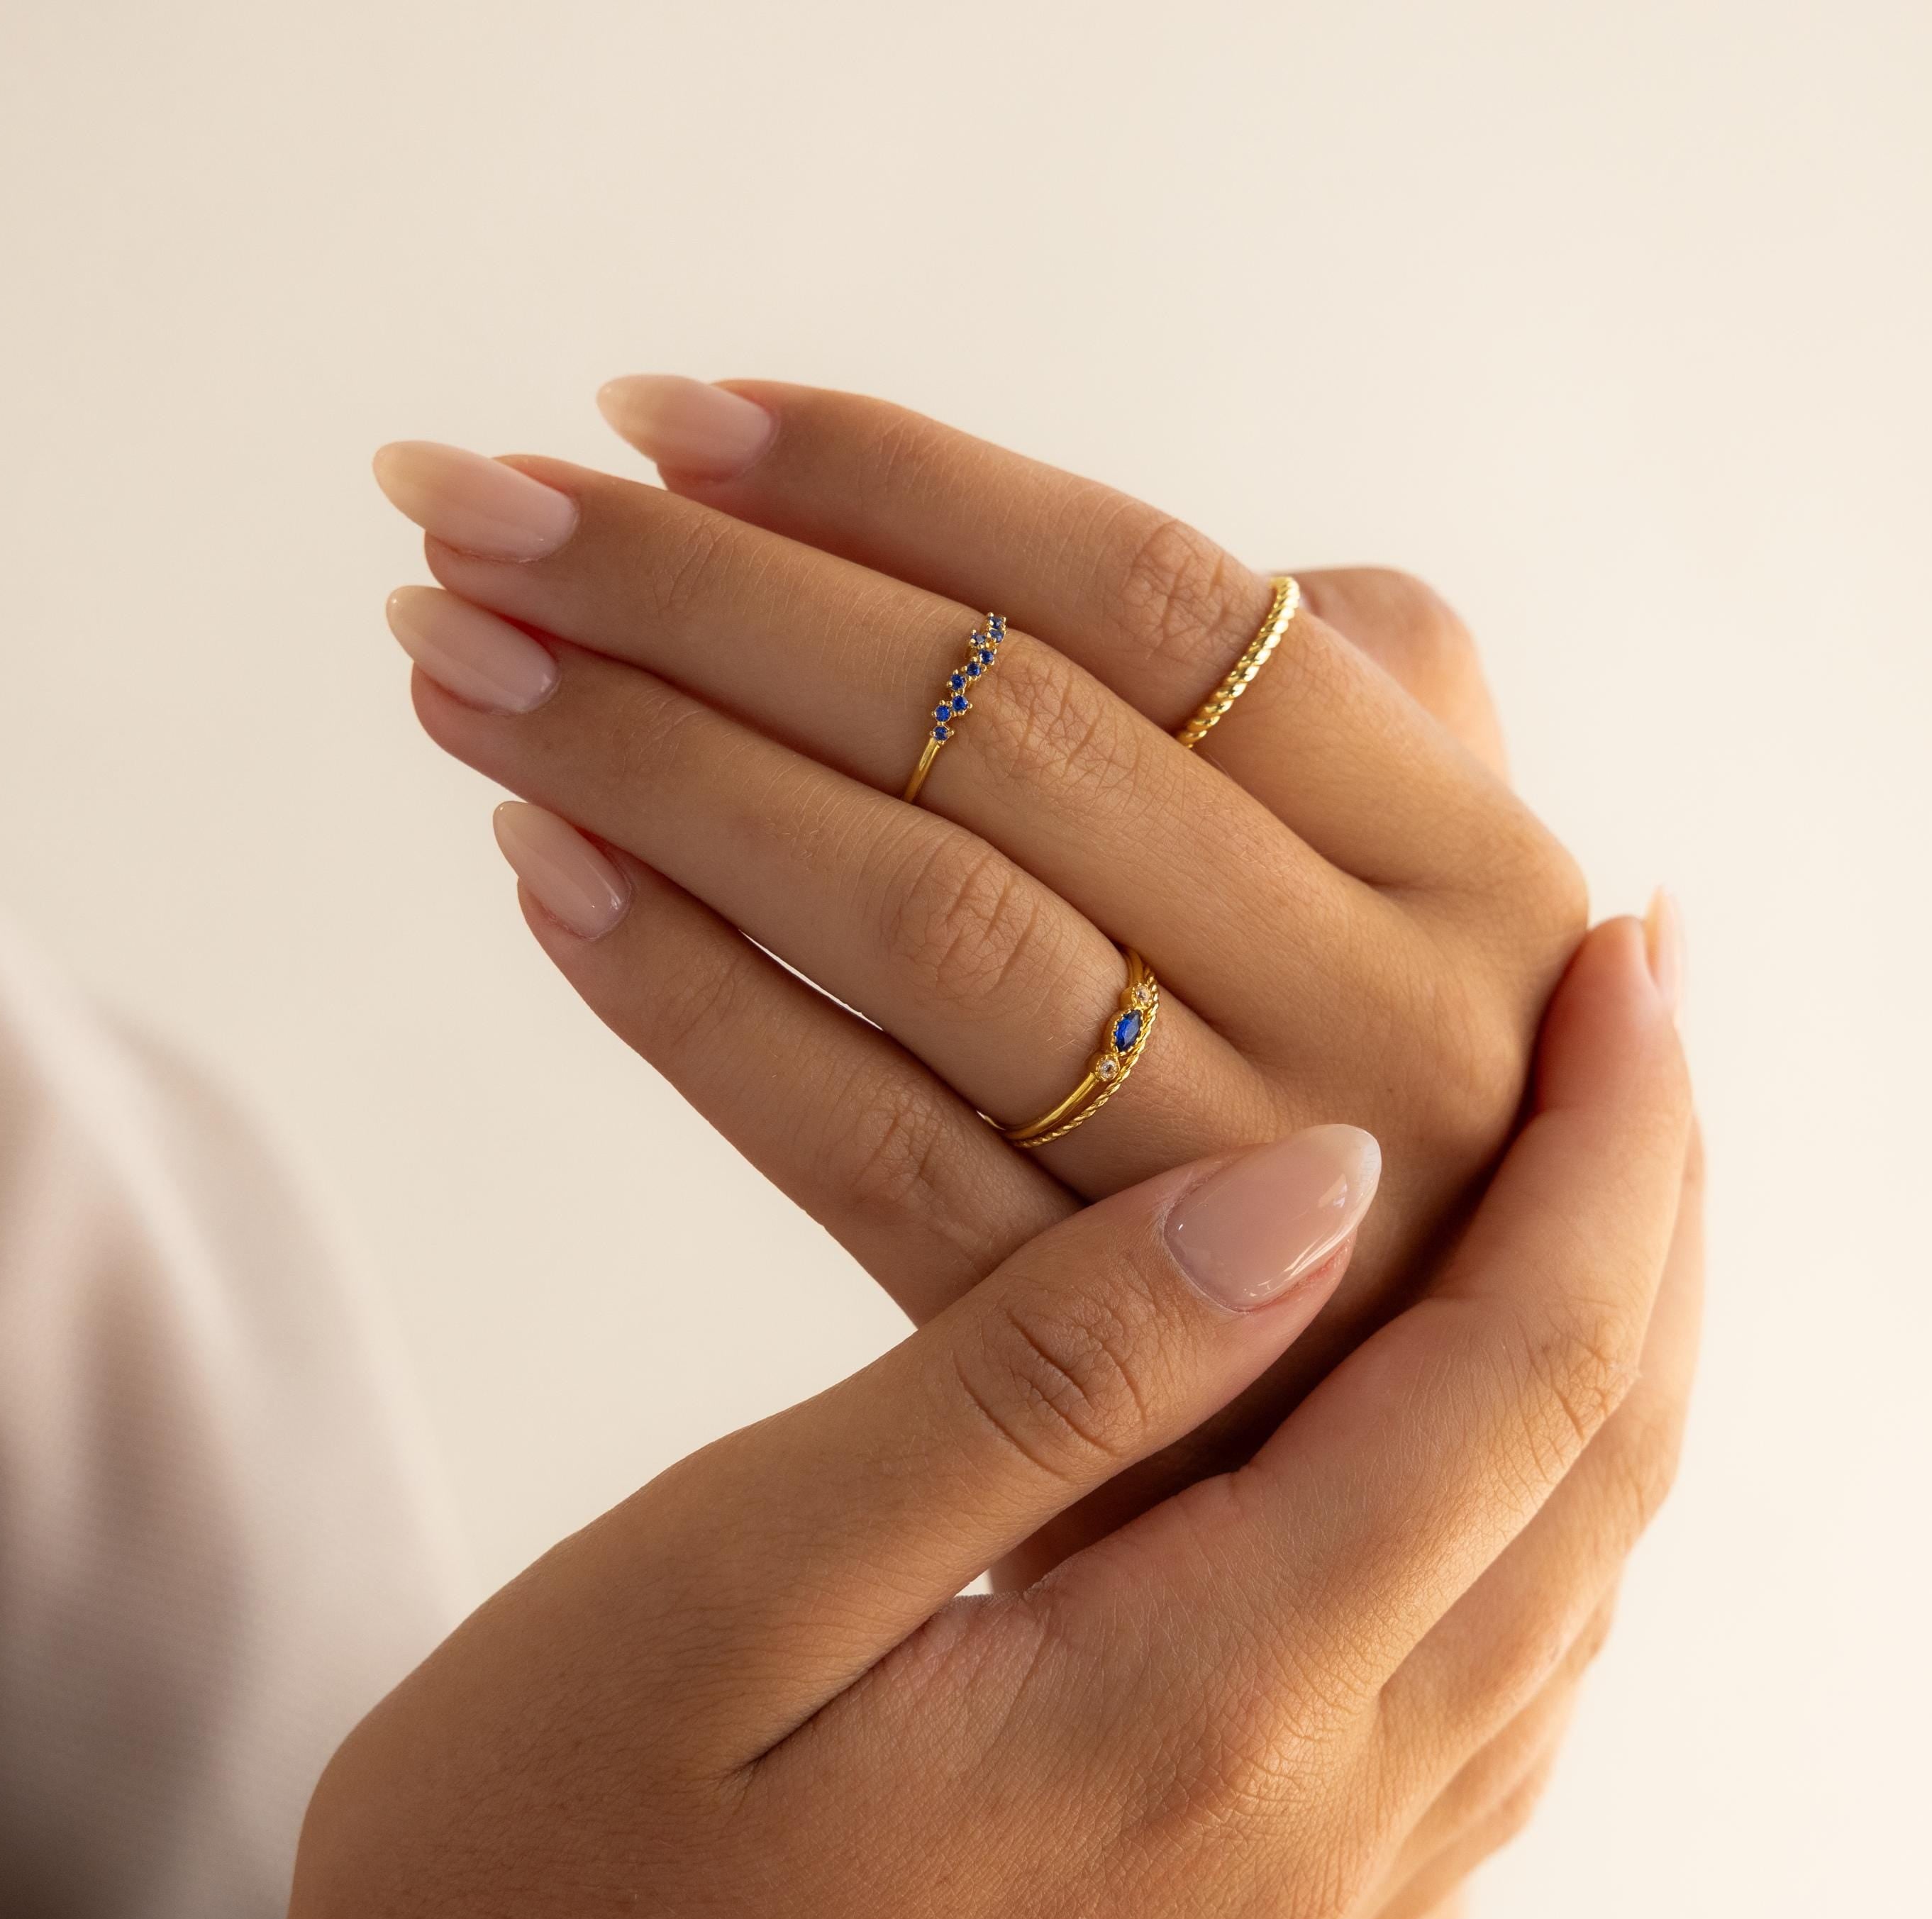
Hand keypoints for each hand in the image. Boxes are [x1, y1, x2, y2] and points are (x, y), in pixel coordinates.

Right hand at [206, 920, 1692, 1918]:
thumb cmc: (545, 1875)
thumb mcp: (741, 1580)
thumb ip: (1037, 1385)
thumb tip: (1305, 1193)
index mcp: (1196, 1714)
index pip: (1513, 1384)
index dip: (1599, 1153)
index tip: (1626, 961)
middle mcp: (1303, 1827)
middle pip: (1590, 1476)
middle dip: (1647, 1217)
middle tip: (1642, 1005)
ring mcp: (1286, 1898)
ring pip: (1561, 1581)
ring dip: (1604, 1349)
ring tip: (1589, 1165)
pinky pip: (1480, 1683)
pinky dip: (1527, 1501)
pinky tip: (1471, 1414)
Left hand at [374, 380, 1589, 1573]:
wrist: (1400, 1487)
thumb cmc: (1387, 1111)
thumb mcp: (1446, 908)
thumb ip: (1341, 716)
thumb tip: (1072, 567)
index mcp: (1471, 857)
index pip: (1156, 601)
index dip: (893, 485)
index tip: (657, 417)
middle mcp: (1387, 1014)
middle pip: (1003, 734)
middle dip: (707, 596)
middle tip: (471, 509)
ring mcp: (1237, 1199)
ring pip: (918, 925)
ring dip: (658, 768)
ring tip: (460, 662)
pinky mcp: (1094, 1356)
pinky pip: (861, 1147)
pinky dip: (689, 998)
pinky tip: (547, 875)